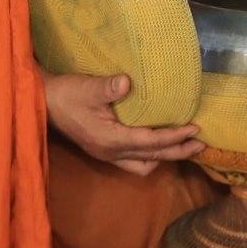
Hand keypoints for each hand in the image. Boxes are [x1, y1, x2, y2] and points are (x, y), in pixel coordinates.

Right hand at [42, 70, 202, 174]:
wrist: (45, 103)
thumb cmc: (68, 94)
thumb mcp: (87, 87)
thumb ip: (108, 87)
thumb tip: (126, 83)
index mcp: (110, 140)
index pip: (150, 142)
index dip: (174, 137)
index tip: (195, 129)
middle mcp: (111, 153)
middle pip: (153, 158)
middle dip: (178, 152)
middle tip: (202, 144)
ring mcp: (107, 154)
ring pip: (144, 164)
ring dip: (166, 156)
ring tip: (185, 145)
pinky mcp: (105, 150)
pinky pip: (135, 160)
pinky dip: (152, 154)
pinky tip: (160, 143)